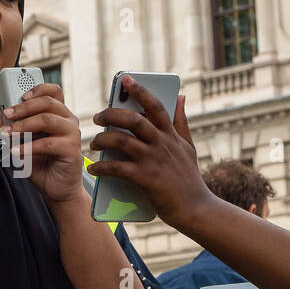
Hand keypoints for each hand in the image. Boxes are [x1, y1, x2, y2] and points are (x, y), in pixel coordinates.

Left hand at [0, 82, 87, 209]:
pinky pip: (48, 143)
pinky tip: (16, 151)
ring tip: (8, 134)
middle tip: (5, 115)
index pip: (52, 91)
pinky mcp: (72, 149)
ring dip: (23, 126)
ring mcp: (72, 134)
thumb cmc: (41, 164)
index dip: (36, 89)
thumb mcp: (19, 143)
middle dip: (23, 107)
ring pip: (47, 119)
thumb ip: (7, 128)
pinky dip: (29, 146)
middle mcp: (67, 120)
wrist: (56, 189)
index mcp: (58, 114)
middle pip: (47, 102)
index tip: (19, 96)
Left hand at [89, 76, 209, 228]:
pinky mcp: (146, 178)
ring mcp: (154, 160)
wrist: (196, 209)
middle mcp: (162, 144)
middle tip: (97, 117)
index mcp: (171, 135)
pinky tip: (93, 169)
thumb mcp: (188, 147)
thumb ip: (181, 122)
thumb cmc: (189, 180)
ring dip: (103, 140)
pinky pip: (118, 167)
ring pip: (122, 140)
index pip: (155, 106)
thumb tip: (181, 96)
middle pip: (133, 119)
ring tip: (93, 144)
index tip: (125, 79)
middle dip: (111, 114)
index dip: (140, 90)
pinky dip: (102, 167)